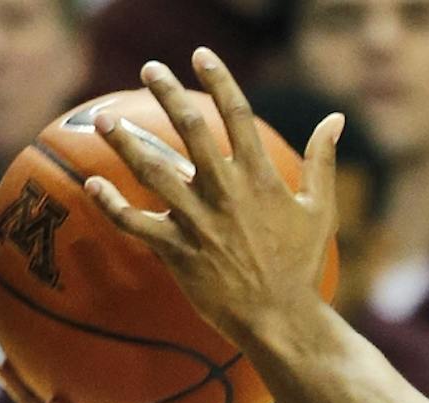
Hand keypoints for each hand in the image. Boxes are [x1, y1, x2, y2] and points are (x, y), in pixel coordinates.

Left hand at [85, 52, 339, 342]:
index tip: (200, 56)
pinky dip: (110, 204)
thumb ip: (322, 161)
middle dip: (167, 93)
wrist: (282, 321)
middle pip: (191, 129)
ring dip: (125, 142)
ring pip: (153, 171)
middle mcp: (226, 193)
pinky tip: (93, 184)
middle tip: (151, 70)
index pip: (238, 114)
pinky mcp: (178, 251)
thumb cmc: (302, 266)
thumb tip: (335, 119)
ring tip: (104, 120)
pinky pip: (134, 223)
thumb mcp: (320, 211)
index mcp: (260, 179)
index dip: (219, 79)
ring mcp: (198, 222)